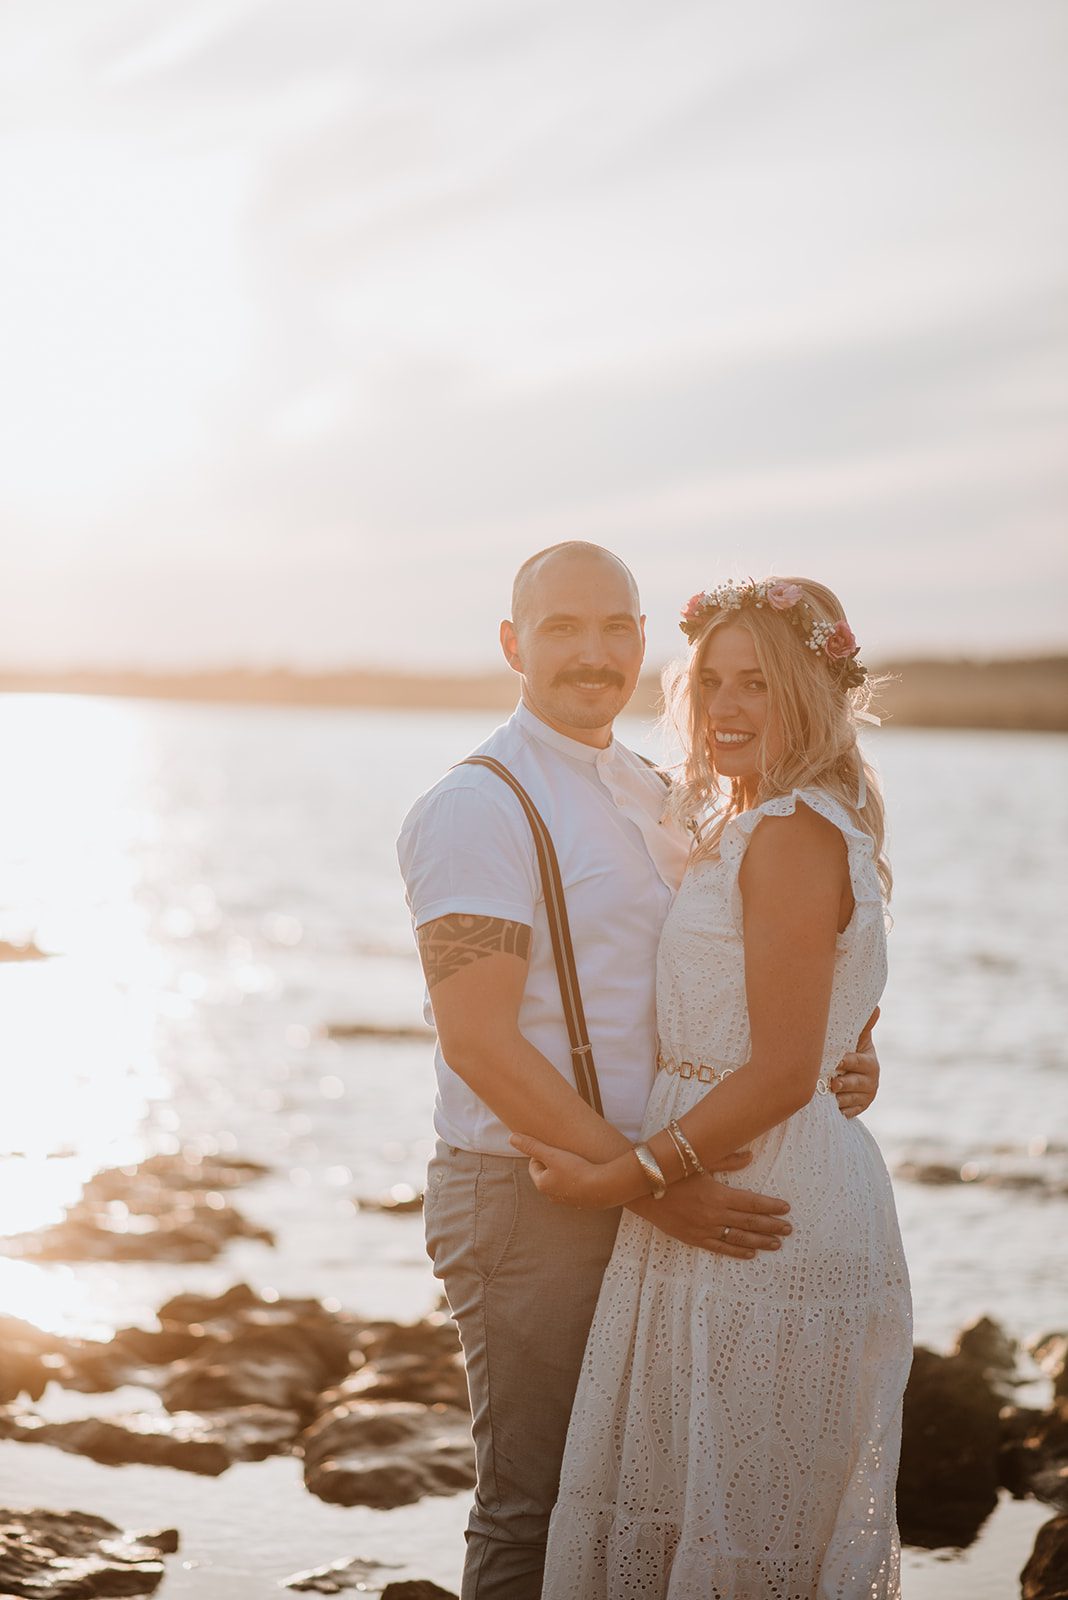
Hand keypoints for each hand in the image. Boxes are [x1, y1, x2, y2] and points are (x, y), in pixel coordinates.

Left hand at [509, 1133, 613, 1207]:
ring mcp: (567, 1201)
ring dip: (565, 1172)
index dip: (542, 1154)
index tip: (554, 1149)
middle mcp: (552, 1196)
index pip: (534, 1165)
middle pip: (547, 1174)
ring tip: (577, 1163)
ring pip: (561, 1181)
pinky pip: (574, 1188)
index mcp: (542, 1184)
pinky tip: (587, 1173)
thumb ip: (532, 1146)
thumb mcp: (552, 1154)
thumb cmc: (576, 1169)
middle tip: (565, 1155)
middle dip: (553, 1163)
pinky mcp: (581, 1202)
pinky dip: (577, 1181)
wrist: (603, 1187)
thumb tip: (511, 1137)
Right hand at [629, 1170, 791, 1258]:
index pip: (752, 1202)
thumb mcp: (699, 1160)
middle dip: (771, 1225)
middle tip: (789, 1229)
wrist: (641, 1189)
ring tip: (776, 1243)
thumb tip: (751, 1156)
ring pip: (738, 1238)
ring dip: (759, 1241)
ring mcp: (704, 1229)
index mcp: (718, 1194)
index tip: (786, 1208)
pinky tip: (751, 1253)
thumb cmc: (671, 1171)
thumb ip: (727, 1159)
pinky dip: (736, 1252)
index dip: (771, 1206)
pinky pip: (720, 1248)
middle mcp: (714, 1214)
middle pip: (749, 1222)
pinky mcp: (693, 1238)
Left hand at [830, 1005, 879, 1118]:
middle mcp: (871, 1081)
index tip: (838, 1060)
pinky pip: (849, 1112)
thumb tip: (876, 1007)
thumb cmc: (851, 1051)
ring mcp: (865, 1097)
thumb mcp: (858, 1040)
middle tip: (832, 1083)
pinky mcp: (858, 1109)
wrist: (853, 1075)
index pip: (859, 1062)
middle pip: (856, 1084)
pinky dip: (840, 1110)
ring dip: (839, 1098)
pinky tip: (831, 1108)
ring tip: (828, 1095)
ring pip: (850, 1099)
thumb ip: (864, 1026)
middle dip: (843, 1083)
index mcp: (870, 1063)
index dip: (848, 1061)